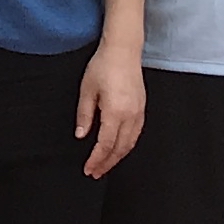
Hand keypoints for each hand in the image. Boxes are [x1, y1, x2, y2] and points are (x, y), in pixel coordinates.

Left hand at [75, 44, 143, 176]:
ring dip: (118, 157)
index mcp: (115, 112)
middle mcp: (130, 115)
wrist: (123, 50)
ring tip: (105, 165)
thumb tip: (81, 136)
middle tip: (95, 173)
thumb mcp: (87, 90)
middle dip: (107, 163)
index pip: (105, 144)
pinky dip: (127, 145)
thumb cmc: (103, 66)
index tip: (88, 169)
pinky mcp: (142, 108)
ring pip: (130, 143)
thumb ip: (84, 115)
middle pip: (119, 148)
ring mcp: (139, 112)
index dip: (96, 159)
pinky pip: (136, 133)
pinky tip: (119, 148)